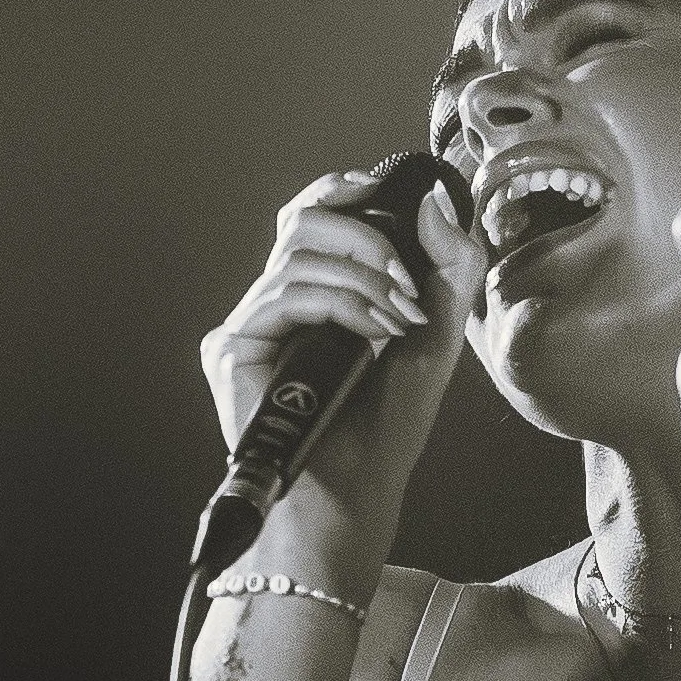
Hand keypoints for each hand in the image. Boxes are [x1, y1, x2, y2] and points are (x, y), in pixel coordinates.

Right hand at [201, 169, 485, 565]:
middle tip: (408, 286)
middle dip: (369, 240)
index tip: (387, 197)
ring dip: (365, 281)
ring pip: (299, 252)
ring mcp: (251, 322)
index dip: (346, 191)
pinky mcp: (232, 346)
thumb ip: (448, 264)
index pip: (314, 213)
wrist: (359, 489)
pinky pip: (286, 292)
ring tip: (398, 324)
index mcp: (317, 291)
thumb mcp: (437, 333)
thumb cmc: (390, 424)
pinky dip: (342, 305)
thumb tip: (434, 197)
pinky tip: (371, 339)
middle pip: (302, 218)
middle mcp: (277, 301)